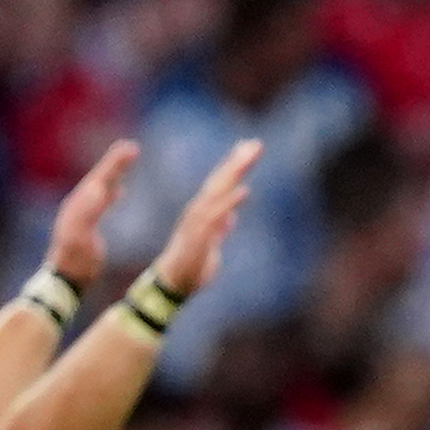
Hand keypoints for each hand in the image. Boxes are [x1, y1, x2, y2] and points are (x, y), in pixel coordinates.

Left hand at [44, 140, 138, 287]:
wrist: (66, 278)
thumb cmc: (75, 260)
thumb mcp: (80, 236)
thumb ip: (87, 212)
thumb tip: (98, 188)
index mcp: (80, 204)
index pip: (100, 178)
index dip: (115, 163)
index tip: (130, 149)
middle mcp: (79, 204)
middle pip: (100, 178)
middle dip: (116, 163)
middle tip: (132, 148)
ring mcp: (82, 213)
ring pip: (102, 186)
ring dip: (115, 173)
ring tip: (128, 161)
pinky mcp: (87, 223)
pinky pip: (103, 200)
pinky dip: (112, 192)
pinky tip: (121, 191)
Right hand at [150, 138, 260, 298]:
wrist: (172, 285)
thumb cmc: (190, 267)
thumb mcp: (211, 245)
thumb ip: (220, 229)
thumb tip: (230, 219)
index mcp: (203, 212)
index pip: (221, 184)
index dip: (234, 166)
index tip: (249, 149)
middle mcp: (199, 211)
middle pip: (221, 181)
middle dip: (238, 161)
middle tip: (256, 144)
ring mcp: (198, 222)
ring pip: (218, 192)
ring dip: (234, 173)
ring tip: (249, 157)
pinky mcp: (199, 236)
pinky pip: (216, 217)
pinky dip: (229, 203)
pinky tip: (244, 191)